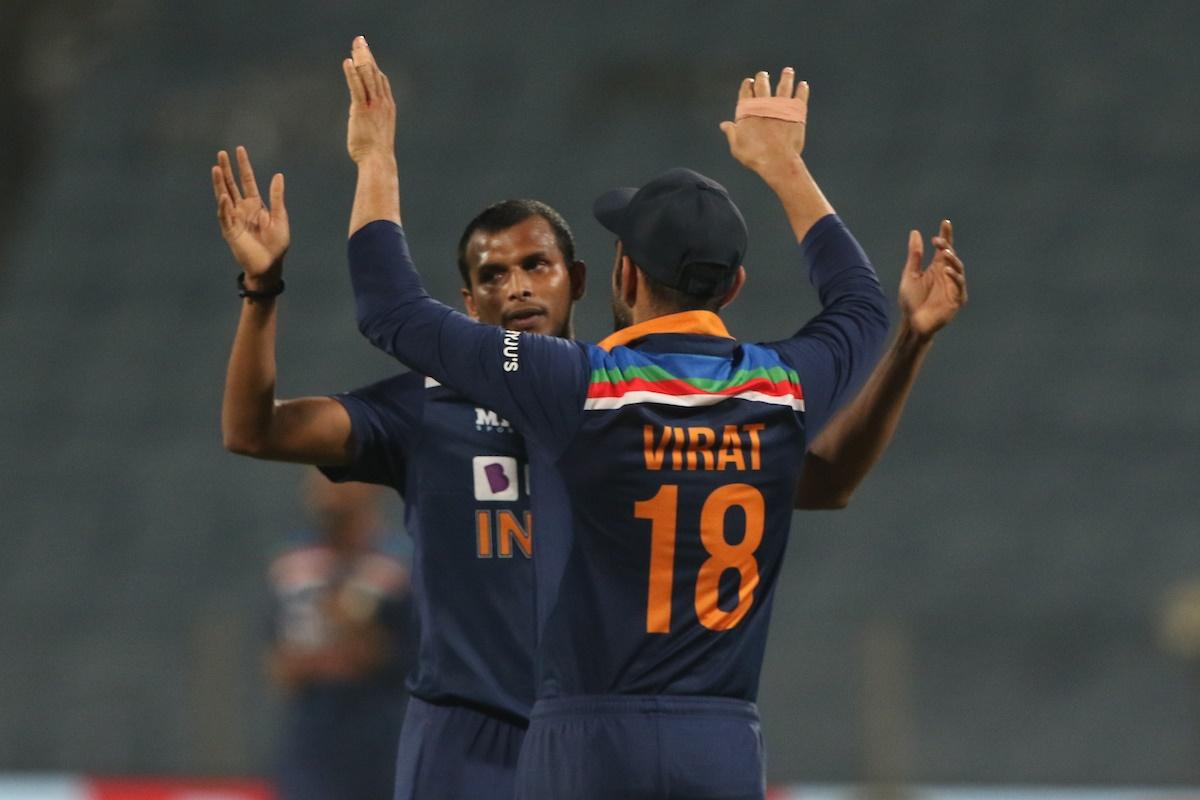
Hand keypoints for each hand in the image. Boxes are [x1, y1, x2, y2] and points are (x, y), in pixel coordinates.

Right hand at [211, 146, 287, 283]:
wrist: (270, 265)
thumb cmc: (276, 244)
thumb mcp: (280, 217)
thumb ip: (277, 197)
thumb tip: (278, 175)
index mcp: (255, 204)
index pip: (247, 181)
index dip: (243, 166)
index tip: (239, 149)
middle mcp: (242, 209)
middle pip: (232, 185)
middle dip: (227, 169)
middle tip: (221, 153)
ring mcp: (234, 219)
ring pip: (224, 197)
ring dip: (220, 183)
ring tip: (216, 168)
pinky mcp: (230, 231)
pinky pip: (225, 216)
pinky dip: (224, 206)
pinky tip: (223, 195)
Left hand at [343, 36, 395, 163]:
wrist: (378, 160)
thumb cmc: (376, 152)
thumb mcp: (377, 132)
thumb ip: (371, 121)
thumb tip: (363, 123)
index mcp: (387, 106)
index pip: (381, 80)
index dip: (373, 65)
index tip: (365, 54)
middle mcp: (382, 102)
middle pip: (375, 72)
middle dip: (367, 55)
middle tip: (360, 40)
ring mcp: (373, 105)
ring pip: (367, 76)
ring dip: (361, 58)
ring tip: (355, 44)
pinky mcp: (362, 110)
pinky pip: (357, 87)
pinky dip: (352, 73)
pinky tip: (348, 61)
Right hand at [720, 68, 807, 176]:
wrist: (776, 161)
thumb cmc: (754, 156)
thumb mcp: (737, 145)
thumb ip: (732, 132)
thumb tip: (724, 125)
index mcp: (748, 110)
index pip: (745, 92)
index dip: (746, 86)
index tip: (749, 82)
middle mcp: (764, 104)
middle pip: (762, 85)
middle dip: (762, 78)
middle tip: (763, 74)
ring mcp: (781, 106)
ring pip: (783, 86)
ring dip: (786, 77)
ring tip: (788, 71)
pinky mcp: (796, 112)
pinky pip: (800, 96)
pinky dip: (801, 90)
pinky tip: (803, 85)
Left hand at [899, 220, 966, 338]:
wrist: (912, 323)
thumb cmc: (911, 300)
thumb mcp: (910, 274)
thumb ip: (914, 255)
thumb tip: (915, 232)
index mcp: (937, 268)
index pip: (944, 248)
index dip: (946, 235)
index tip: (945, 222)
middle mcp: (947, 275)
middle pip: (952, 256)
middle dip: (947, 247)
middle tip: (938, 240)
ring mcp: (953, 287)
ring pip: (958, 269)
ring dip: (953, 260)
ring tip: (945, 253)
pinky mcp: (957, 299)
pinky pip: (959, 286)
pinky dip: (955, 277)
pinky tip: (947, 270)